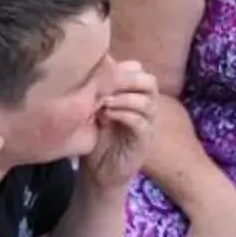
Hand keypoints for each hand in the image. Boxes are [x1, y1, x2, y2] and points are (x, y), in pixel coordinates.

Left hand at [83, 62, 156, 194]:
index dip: (120, 67)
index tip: (97, 72)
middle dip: (127, 80)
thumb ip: (96, 90)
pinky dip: (125, 115)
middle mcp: (144, 106)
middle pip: (149, 82)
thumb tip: (87, 64)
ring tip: (104, 101)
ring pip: (148, 101)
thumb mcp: (92, 109)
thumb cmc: (93, 138)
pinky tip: (107, 115)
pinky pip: (142, 123)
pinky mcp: (144, 141)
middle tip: (106, 84)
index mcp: (133, 94)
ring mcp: (147, 124)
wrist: (97, 172)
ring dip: (125, 98)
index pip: (137, 69)